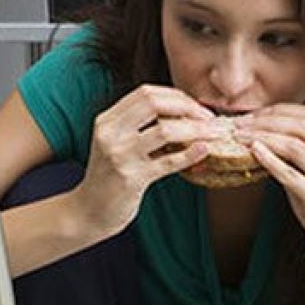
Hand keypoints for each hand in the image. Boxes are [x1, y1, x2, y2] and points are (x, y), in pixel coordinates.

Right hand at [75, 84, 218, 234]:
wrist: (89, 211)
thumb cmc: (109, 177)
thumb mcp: (116, 144)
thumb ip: (139, 127)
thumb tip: (183, 114)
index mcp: (107, 120)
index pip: (146, 93)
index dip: (176, 96)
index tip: (195, 107)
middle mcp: (110, 133)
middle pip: (154, 103)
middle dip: (188, 107)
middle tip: (209, 117)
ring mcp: (119, 156)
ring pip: (165, 131)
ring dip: (196, 129)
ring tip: (215, 133)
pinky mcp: (131, 179)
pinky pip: (167, 162)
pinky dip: (190, 155)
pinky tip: (204, 150)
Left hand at [233, 104, 304, 267]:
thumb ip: (293, 153)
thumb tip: (259, 133)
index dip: (279, 111)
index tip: (251, 114)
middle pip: (302, 126)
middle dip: (267, 121)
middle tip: (238, 123)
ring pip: (296, 146)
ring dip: (264, 137)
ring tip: (240, 136)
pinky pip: (292, 175)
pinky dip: (270, 160)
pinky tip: (254, 151)